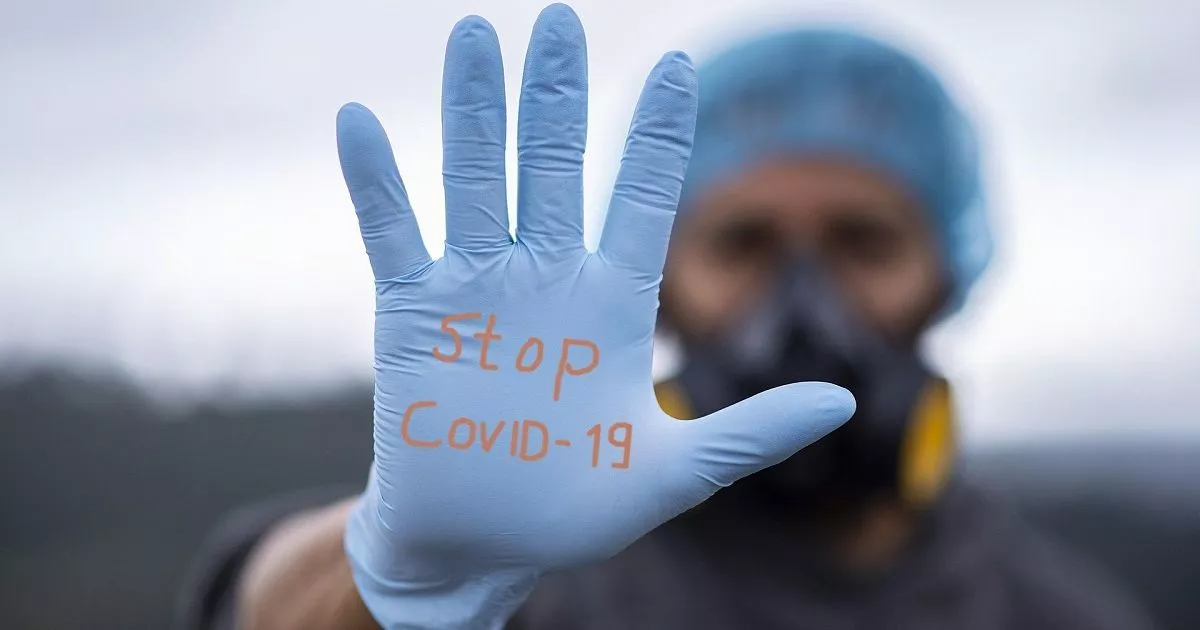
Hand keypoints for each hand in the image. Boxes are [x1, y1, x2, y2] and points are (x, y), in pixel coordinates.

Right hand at [339, 5, 854, 628]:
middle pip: (553, 166)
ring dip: (472, 111)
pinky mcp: (414, 318)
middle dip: (556, 95)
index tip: (678, 66)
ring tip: (475, 34)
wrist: (482, 546)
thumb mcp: (674, 472)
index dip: (656, 133)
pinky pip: (393, 237)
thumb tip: (843, 405)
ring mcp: (476, 292)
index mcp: (612, 304)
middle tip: (560, 16)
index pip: (639, 197)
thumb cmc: (574, 508)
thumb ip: (750, 433)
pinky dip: (375, 183)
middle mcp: (545, 280)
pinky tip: (358, 122)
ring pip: (475, 179)